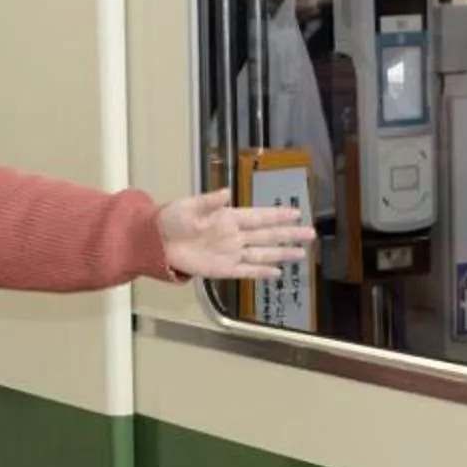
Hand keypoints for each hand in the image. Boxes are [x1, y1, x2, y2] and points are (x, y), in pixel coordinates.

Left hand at [155, 189, 316, 282]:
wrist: (155, 242)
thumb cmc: (171, 219)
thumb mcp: (188, 206)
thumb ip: (209, 202)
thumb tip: (226, 192)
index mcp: (228, 217)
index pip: (259, 216)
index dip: (278, 215)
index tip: (297, 211)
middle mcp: (234, 236)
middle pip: (267, 235)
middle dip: (289, 234)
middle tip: (311, 233)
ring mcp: (230, 253)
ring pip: (262, 254)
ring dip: (281, 254)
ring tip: (302, 253)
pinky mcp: (223, 270)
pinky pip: (246, 271)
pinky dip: (261, 272)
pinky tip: (277, 273)